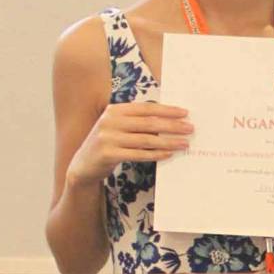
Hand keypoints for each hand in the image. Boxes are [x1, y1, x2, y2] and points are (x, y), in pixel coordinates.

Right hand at [67, 100, 191, 186]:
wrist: (83, 165)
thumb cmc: (107, 144)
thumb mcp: (117, 127)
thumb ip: (136, 122)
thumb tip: (168, 121)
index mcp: (115, 110)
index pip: (146, 108)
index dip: (167, 110)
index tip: (185, 113)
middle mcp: (110, 121)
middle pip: (149, 123)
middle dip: (172, 126)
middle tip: (190, 129)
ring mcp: (108, 137)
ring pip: (146, 139)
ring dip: (168, 141)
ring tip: (184, 144)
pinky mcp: (108, 154)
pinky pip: (139, 154)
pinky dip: (156, 154)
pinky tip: (169, 154)